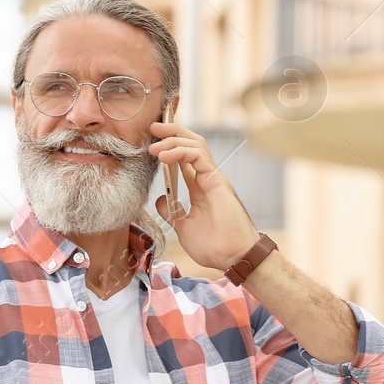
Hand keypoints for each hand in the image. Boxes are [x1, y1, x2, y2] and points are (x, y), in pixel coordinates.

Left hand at [149, 120, 260, 270]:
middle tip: (152, 126)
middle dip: (171, 131)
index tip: (151, 141)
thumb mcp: (183, 226)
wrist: (232, 258)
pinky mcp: (217, 180)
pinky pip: (198, 156)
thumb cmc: (214, 246)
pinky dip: (180, 151)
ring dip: (173, 139)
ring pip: (194, 144)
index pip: (184, 156)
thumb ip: (172, 210)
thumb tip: (160, 199)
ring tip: (154, 145)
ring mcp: (213, 177)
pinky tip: (164, 156)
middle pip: (190, 143)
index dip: (169, 144)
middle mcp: (207, 177)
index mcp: (200, 186)